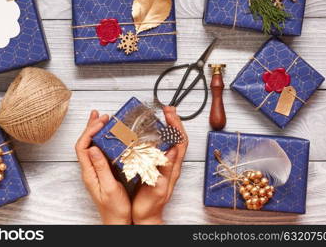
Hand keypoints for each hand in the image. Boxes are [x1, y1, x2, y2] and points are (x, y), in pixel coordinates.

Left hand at [75, 110, 131, 224]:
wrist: (117, 221)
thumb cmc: (114, 209)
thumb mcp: (109, 187)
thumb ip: (100, 167)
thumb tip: (93, 148)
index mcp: (89, 173)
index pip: (82, 147)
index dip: (89, 132)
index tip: (100, 123)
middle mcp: (90, 170)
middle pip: (85, 143)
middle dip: (91, 127)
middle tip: (100, 116)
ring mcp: (95, 171)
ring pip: (91, 146)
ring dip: (95, 132)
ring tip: (101, 119)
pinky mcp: (102, 172)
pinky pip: (99, 152)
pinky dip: (102, 140)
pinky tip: (108, 136)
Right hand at [132, 106, 187, 224]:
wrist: (146, 217)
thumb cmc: (150, 206)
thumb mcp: (158, 188)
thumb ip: (165, 170)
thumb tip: (172, 150)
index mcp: (173, 168)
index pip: (180, 141)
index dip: (177, 125)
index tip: (169, 113)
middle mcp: (171, 165)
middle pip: (178, 138)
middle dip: (174, 121)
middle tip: (167, 109)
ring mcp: (165, 165)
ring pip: (171, 142)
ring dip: (169, 127)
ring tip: (163, 116)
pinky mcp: (158, 167)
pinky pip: (162, 148)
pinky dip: (160, 137)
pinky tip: (153, 133)